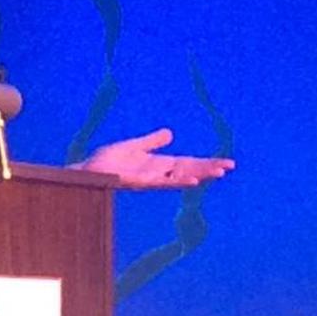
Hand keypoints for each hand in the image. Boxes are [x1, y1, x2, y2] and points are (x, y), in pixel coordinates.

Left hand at [78, 128, 234, 188]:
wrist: (87, 170)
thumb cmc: (108, 162)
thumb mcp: (133, 146)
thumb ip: (152, 142)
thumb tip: (170, 133)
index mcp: (158, 165)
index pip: (188, 164)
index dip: (206, 163)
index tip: (227, 163)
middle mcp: (156, 174)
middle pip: (188, 171)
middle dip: (208, 169)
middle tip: (229, 167)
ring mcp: (148, 179)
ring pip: (177, 178)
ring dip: (197, 176)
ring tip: (216, 174)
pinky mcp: (137, 181)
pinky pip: (159, 182)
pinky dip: (175, 180)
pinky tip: (189, 180)